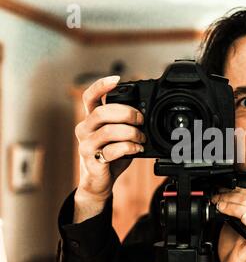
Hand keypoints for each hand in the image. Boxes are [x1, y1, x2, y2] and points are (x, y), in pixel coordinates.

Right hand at [74, 76, 145, 222]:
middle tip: (141, 119)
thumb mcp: (118, 135)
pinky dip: (129, 147)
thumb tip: (145, 112)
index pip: (89, 96)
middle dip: (126, 113)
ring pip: (108, 131)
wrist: (99, 181)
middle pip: (102, 112)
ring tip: (141, 137)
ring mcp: (86, 145)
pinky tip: (137, 148)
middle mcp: (84, 129)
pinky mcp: (92, 160)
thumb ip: (125, 122)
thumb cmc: (111, 154)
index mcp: (90, 119)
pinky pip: (112, 150)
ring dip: (131, 133)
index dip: (100, 85)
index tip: (116, 79)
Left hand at [211, 187, 245, 261]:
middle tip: (217, 200)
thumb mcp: (228, 224)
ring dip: (236, 206)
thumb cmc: (232, 250)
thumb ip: (228, 211)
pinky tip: (241, 216)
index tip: (219, 191)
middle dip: (232, 196)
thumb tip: (219, 197)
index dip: (235, 190)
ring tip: (222, 207)